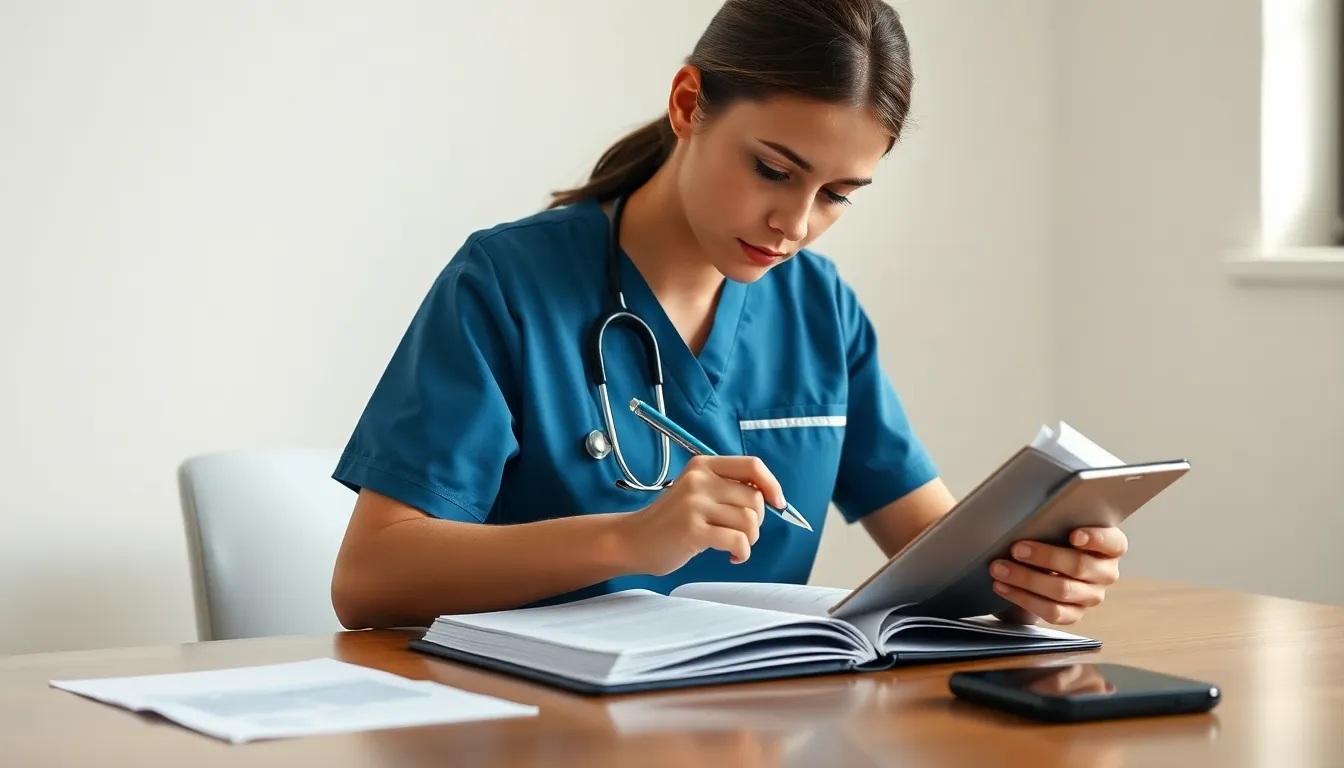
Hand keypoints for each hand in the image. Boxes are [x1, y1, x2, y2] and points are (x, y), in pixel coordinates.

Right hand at [613, 455, 784, 576]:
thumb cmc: (671, 520)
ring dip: (749, 540)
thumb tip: (770, 499)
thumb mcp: (697, 492)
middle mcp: (699, 480)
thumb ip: (727, 488)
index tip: (777, 503)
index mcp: (703, 465)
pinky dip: (741, 553)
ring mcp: (694, 504)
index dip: (772, 485)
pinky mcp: (692, 530)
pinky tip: (731, 556)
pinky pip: (737, 541)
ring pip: (749, 522)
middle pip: (754, 499)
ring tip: (733, 545)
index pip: (752, 465)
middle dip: (757, 522)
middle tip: (740, 533)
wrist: (633, 540)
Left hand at [989, 526, 1126, 624]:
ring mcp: (1091, 596)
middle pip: (1079, 566)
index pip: (1113, 542)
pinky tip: (1003, 587)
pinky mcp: (1075, 614)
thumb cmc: (1056, 539)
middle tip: (1016, 549)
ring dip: (1026, 579)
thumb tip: (1025, 520)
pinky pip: (1052, 612)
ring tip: (1000, 569)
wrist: (1048, 567)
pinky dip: (1023, 599)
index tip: (1074, 535)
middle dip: (1044, 557)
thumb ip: (1055, 523)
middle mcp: (1105, 573)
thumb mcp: (1061, 527)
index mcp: (1110, 547)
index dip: (1095, 539)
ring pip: (1062, 591)